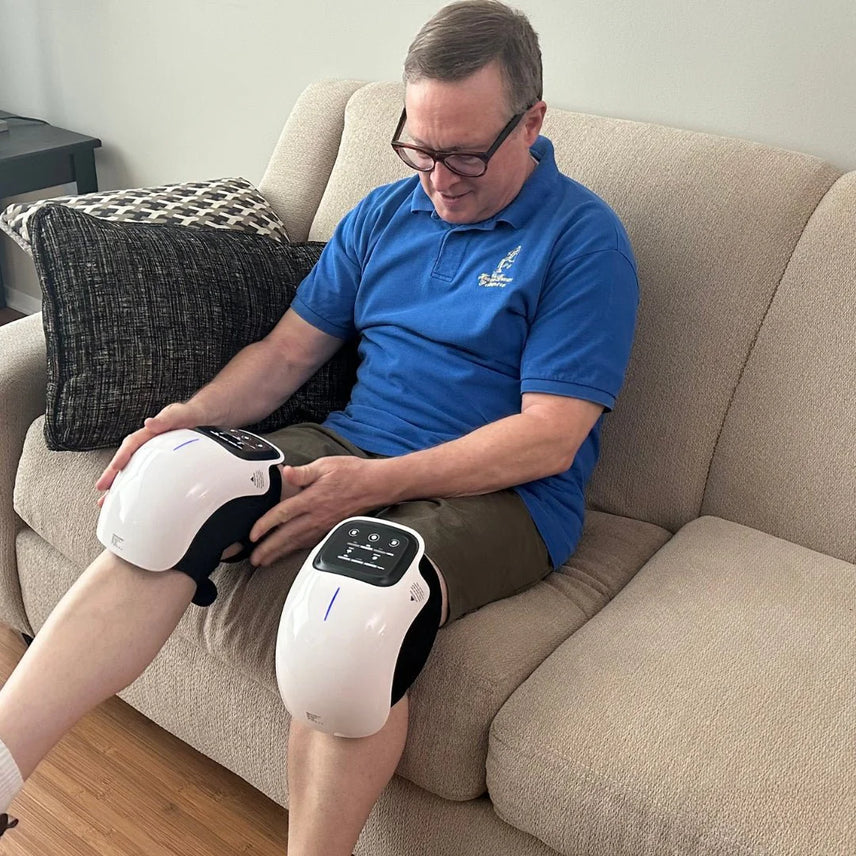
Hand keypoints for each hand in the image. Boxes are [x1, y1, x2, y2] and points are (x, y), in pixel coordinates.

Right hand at [95, 401, 205, 505]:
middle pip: (126, 458)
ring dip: (118, 483)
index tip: (115, 466)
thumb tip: (150, 423)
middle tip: (102, 486)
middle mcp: (146, 442)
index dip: (123, 455)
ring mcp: (150, 451)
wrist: (197, 417)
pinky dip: (133, 484)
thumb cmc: (187, 415)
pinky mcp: (156, 459)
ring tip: (106, 499)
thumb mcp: (179, 414)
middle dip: (112, 473)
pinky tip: (127, 496)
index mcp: (150, 432)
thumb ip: (166, 419)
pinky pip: (141, 472)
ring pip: (130, 467)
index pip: (133, 443)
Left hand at [248, 456, 388, 566]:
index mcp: (312, 499)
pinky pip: (309, 543)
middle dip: (268, 549)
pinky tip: (289, 552)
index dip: (265, 525)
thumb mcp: (325, 465)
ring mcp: (324, 525)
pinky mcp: (330, 529)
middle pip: (287, 536)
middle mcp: (316, 516)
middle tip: (254, 558)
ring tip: (265, 561)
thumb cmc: (353, 474)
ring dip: (280, 553)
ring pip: (297, 543)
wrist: (375, 485)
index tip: (253, 534)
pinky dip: (295, 550)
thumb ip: (303, 472)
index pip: (283, 514)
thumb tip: (285, 472)